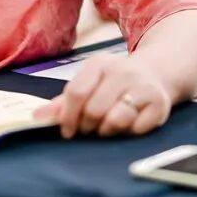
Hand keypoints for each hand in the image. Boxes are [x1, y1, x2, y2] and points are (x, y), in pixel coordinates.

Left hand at [34, 54, 171, 138]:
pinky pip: (137, 129)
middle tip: (90, 129)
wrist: (156, 73)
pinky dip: (130, 132)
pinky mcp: (160, 103)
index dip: (67, 116)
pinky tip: (130, 124)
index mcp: (99, 64)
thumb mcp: (89, 83)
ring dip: (107, 131)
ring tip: (108, 126)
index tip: (67, 131)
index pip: (76, 92)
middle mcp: (122, 71)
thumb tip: (36, 117)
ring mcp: (142, 86)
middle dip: (87, 126)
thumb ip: (63, 101)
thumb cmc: (113, 83)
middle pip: (93, 110)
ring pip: (115, 120)